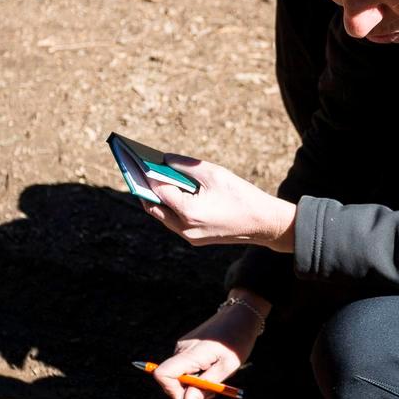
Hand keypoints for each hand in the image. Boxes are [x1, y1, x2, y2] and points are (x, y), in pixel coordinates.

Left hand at [142, 156, 295, 251]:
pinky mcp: (195, 239)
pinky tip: (166, 191)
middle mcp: (185, 228)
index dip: (145, 174)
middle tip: (135, 169)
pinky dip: (167, 206)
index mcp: (188, 212)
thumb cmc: (241, 194)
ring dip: (154, 198)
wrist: (263, 223)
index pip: (157, 191)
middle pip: (153, 207)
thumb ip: (185, 165)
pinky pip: (173, 222)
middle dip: (143, 188)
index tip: (135, 160)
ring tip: (146, 178)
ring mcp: (189, 237)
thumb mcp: (213, 173)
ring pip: (162, 216)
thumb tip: (163, 159)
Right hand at [152, 297, 266, 398]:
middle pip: (173, 380)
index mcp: (189, 353)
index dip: (172, 391)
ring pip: (181, 376)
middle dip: (191, 391)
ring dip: (197, 383)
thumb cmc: (236, 341)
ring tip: (218, 373)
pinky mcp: (187, 347)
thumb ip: (205, 387)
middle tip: (215, 388)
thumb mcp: (226, 368)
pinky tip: (214, 367)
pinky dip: (198, 374)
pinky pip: (186, 368)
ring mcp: (183, 347)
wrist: (240, 316)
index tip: (192, 398)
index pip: (163, 374)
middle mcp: (181, 349)